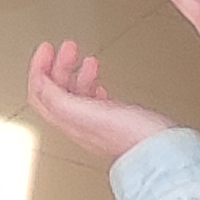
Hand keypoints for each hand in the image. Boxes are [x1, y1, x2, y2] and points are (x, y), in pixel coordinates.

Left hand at [26, 41, 176, 160]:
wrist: (161, 151)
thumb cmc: (130, 136)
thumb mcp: (85, 112)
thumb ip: (58, 99)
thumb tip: (40, 83)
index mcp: (68, 121)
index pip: (40, 93)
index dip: (39, 67)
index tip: (46, 48)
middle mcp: (79, 124)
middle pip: (57, 90)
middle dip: (59, 65)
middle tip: (68, 47)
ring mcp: (97, 123)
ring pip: (76, 93)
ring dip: (76, 72)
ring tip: (87, 59)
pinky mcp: (115, 122)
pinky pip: (94, 100)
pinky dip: (92, 85)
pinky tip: (98, 83)